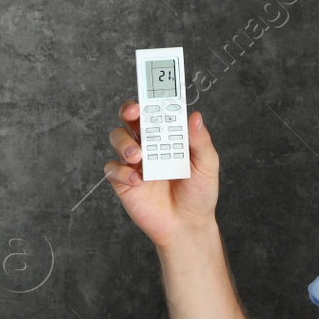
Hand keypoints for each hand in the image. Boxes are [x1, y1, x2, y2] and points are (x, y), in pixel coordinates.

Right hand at [104, 100, 219, 248]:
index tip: (152, 92)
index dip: (151, 98)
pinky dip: (121, 171)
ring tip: (138, 156)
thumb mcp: (206, 166)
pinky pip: (112, 168)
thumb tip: (195, 117)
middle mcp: (148, 144)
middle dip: (129, 110)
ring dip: (124, 142)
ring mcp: (134, 162)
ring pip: (117, 138)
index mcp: (168, 135)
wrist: (187, 226)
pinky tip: (137, 180)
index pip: (156, 110)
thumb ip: (200, 142)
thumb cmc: (198, 193)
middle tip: (135, 112)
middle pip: (130, 118)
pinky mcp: (123, 181)